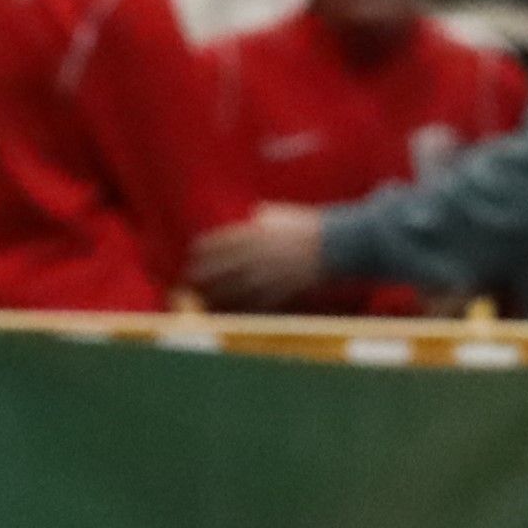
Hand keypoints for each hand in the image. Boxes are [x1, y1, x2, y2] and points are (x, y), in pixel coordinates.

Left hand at [188, 205, 332, 307]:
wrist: (337, 245)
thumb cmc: (310, 227)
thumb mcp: (281, 214)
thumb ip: (263, 216)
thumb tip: (254, 217)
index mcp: (252, 233)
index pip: (215, 244)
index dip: (200, 253)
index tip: (193, 258)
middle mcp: (255, 255)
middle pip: (217, 269)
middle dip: (200, 277)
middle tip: (190, 284)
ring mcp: (267, 275)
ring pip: (232, 290)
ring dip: (215, 297)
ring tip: (204, 302)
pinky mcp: (281, 291)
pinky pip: (255, 304)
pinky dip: (241, 310)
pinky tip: (232, 313)